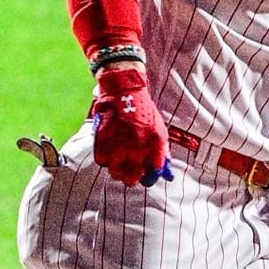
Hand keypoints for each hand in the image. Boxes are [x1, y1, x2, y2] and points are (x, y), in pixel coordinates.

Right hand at [90, 67, 172, 186]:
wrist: (124, 90)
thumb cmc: (143, 110)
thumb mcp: (159, 130)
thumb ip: (162, 153)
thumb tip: (167, 174)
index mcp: (155, 144)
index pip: (154, 172)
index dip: (150, 178)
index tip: (146, 178)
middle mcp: (137, 147)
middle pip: (133, 178)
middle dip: (132, 178)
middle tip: (130, 175)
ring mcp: (119, 144)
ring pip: (116, 173)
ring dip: (117, 171)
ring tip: (118, 165)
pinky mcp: (103, 140)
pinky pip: (101, 161)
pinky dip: (104, 160)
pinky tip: (108, 153)